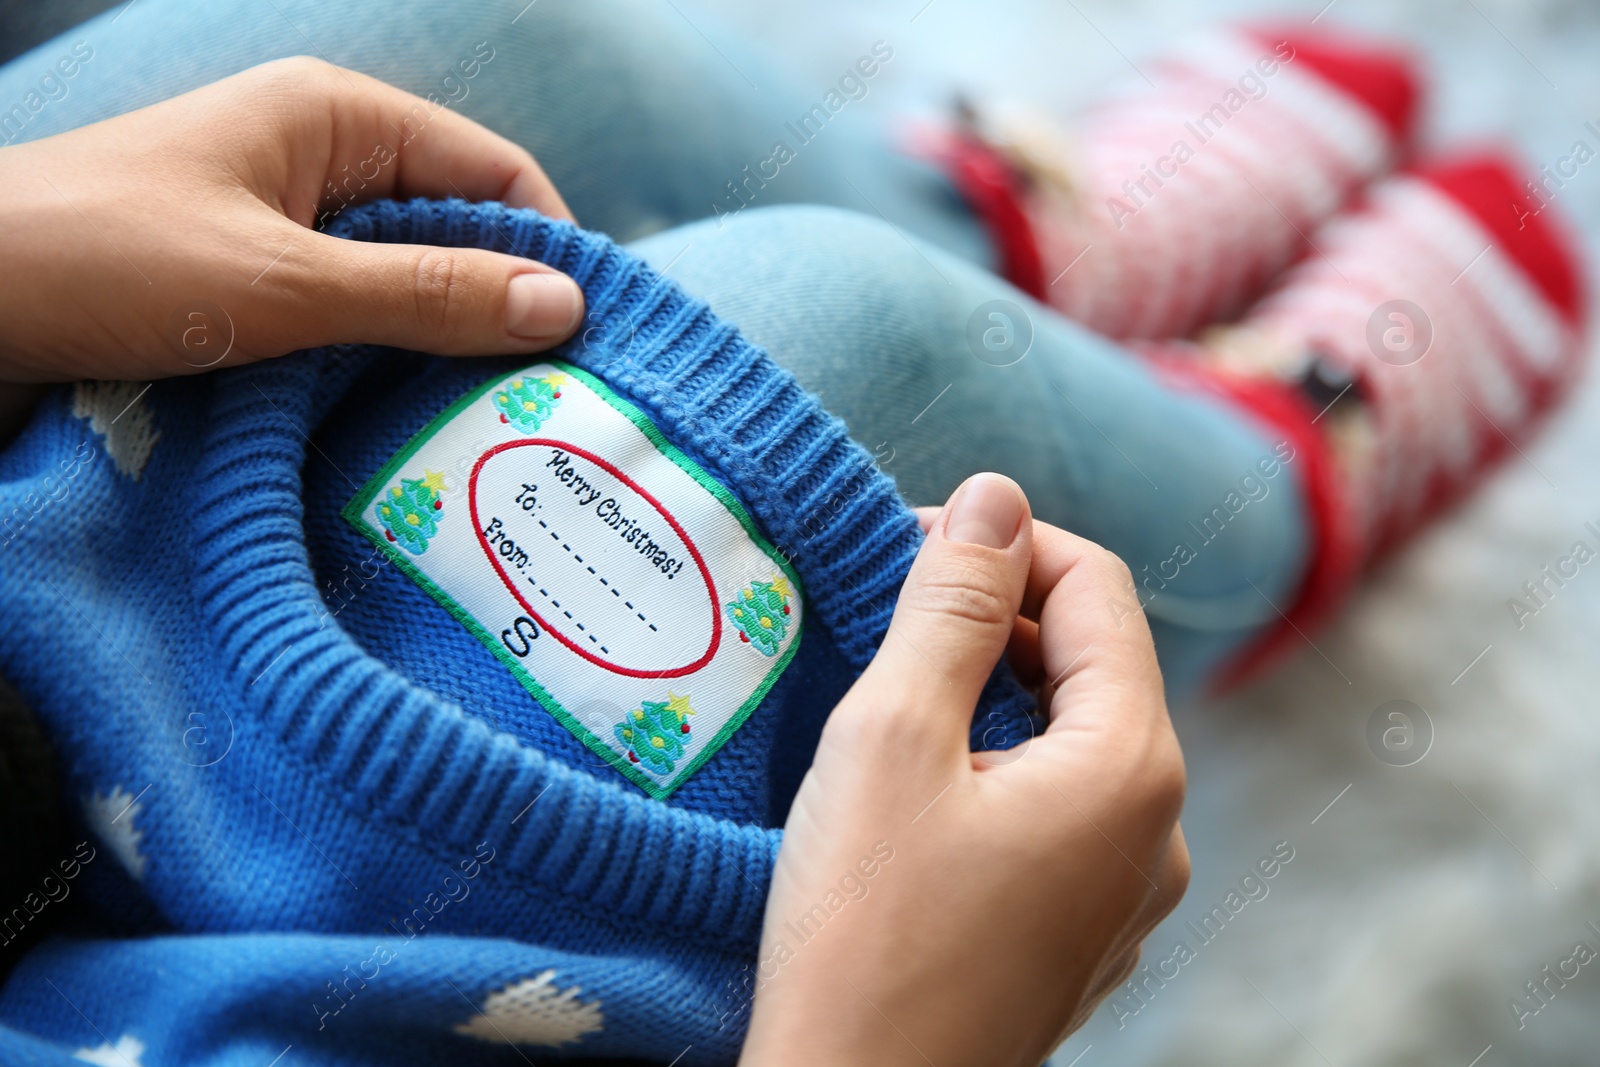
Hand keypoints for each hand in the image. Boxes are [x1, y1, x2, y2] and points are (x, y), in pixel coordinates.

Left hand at [0, 56, 584, 384]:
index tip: (598, 343)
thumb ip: (427, 294)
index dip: (554, 251)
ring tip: (499, 434)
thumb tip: (564, 307)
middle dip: (505, 313)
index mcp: (337, 120)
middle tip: (558, 407)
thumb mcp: (283, 284)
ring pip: (406, 290)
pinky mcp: (253, 292)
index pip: (495, 174)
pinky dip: (385, 374)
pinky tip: (414, 434)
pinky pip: (351, 326)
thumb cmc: (99, 263)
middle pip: (457, 234)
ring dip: (444, 354)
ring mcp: (284, 231)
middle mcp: (320, 167)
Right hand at [740, 474, 1189, 1065]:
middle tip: (884, 612)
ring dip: (990, 692)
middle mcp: (1158, 829)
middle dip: (996, 616)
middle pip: (1092, 662)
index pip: (1097, 588)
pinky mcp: (1080, 935)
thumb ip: (953, 606)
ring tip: (891, 698)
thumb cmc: (862, 933)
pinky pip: (1056, 811)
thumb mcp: (894, 740)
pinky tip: (916, 790)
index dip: (1004, 544)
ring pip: (1071, 739)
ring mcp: (1126, 893)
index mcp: (1131, 767)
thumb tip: (997, 495)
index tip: (906, 546)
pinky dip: (995, 768)